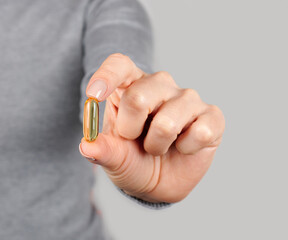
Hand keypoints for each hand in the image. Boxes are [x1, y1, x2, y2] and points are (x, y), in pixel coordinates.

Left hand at [79, 53, 224, 202]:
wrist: (158, 183)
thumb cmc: (132, 160)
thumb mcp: (113, 157)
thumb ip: (102, 150)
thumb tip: (87, 146)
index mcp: (130, 86)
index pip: (120, 65)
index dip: (106, 76)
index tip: (93, 95)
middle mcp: (160, 85)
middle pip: (138, 96)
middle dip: (130, 130)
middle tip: (136, 140)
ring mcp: (188, 99)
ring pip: (167, 121)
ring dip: (157, 145)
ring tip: (159, 147)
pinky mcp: (212, 116)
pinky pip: (200, 132)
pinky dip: (187, 149)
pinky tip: (184, 147)